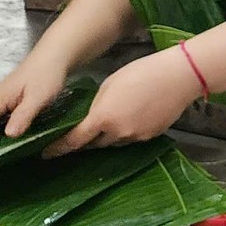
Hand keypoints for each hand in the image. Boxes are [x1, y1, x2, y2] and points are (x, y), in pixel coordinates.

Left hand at [41, 48, 200, 157]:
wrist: (178, 77)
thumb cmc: (141, 73)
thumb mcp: (110, 84)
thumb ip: (98, 105)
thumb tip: (93, 117)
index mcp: (103, 118)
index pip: (75, 140)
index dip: (59, 148)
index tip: (47, 153)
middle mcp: (118, 133)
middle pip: (96, 143)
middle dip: (88, 138)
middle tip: (83, 130)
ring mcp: (136, 137)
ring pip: (115, 141)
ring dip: (109, 135)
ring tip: (114, 118)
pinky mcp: (151, 136)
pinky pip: (132, 138)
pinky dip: (128, 131)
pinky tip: (134, 116)